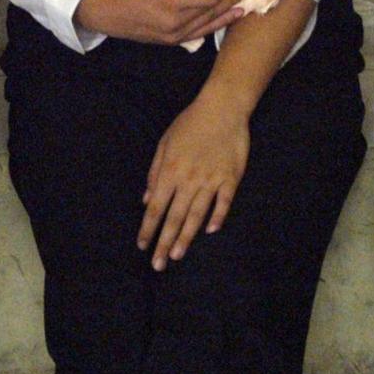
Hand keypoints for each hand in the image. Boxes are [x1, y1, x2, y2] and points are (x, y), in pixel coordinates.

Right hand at [75, 0, 250, 45]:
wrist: (102, 12)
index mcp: (170, 3)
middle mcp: (176, 23)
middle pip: (214, 8)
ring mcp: (175, 34)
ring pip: (211, 21)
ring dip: (231, 7)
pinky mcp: (172, 40)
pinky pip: (202, 32)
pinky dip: (219, 23)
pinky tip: (232, 16)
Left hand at [138, 90, 250, 268]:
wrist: (222, 108)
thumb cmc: (189, 124)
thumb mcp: (164, 144)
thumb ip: (154, 173)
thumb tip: (146, 200)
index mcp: (170, 171)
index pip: (156, 208)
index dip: (148, 229)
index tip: (142, 246)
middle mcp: (189, 180)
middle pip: (175, 218)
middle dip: (164, 242)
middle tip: (158, 265)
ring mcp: (211, 180)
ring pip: (197, 215)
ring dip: (186, 237)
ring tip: (176, 255)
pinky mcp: (231, 178)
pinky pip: (223, 202)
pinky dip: (217, 217)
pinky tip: (209, 231)